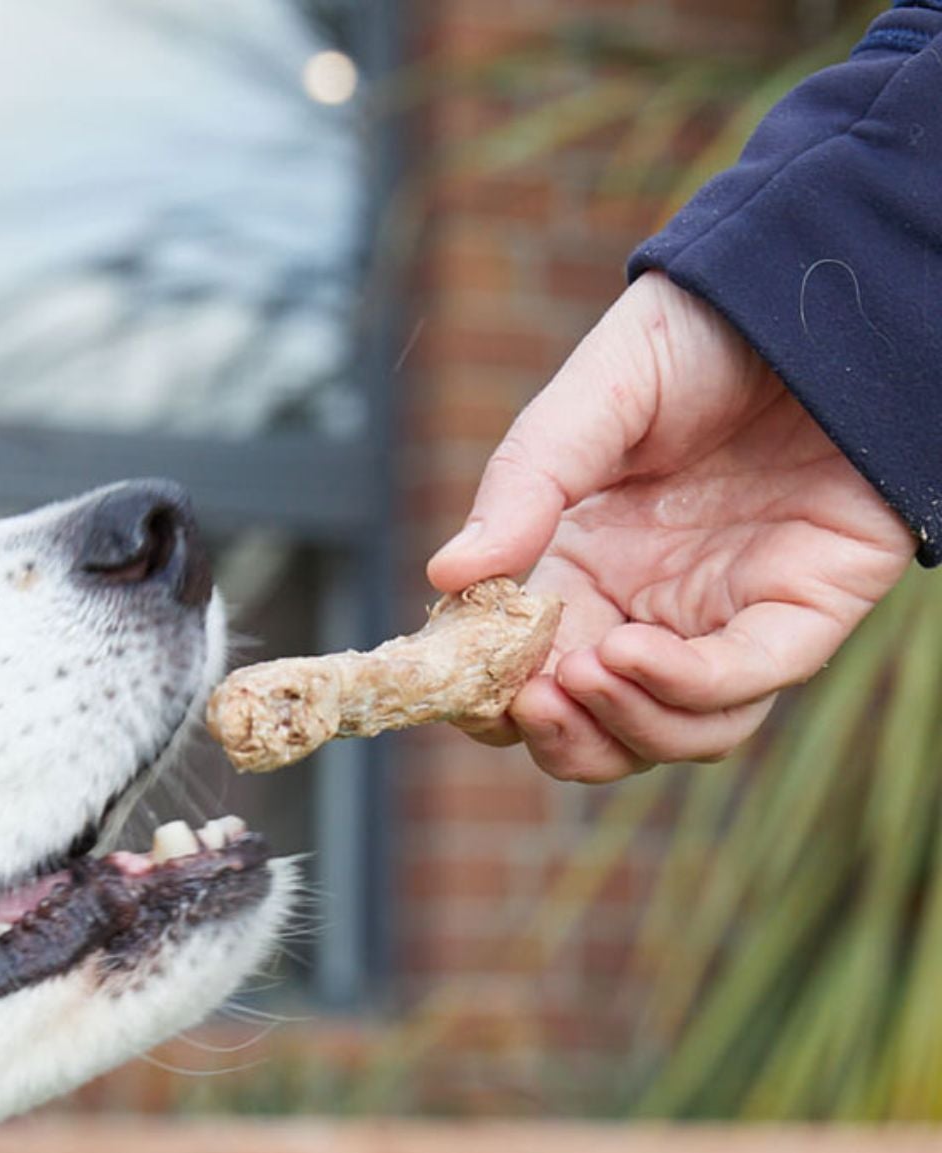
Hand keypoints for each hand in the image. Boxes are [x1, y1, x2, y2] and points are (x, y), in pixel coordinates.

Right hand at [427, 271, 915, 781]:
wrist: (828, 290)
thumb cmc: (706, 333)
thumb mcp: (595, 397)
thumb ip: (524, 484)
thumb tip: (448, 572)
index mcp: (586, 569)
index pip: (525, 675)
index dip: (489, 699)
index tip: (459, 684)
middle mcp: (652, 609)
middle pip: (594, 730)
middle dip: (554, 737)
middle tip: (524, 700)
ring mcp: (726, 618)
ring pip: (667, 732)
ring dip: (614, 729)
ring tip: (575, 677)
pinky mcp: (802, 613)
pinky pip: (739, 687)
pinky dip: (679, 690)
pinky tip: (628, 656)